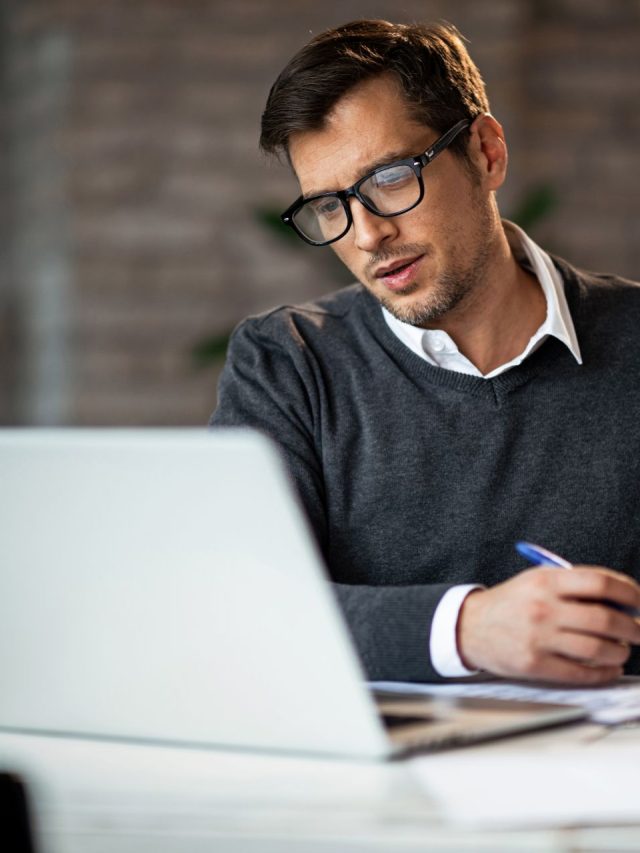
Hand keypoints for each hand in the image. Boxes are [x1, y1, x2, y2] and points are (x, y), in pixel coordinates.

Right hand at [457, 566, 639, 683]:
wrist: (470, 627)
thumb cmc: (510, 603)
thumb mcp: (536, 581)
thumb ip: (574, 586)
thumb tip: (621, 601)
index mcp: (546, 581)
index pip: (600, 583)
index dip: (629, 593)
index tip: (639, 601)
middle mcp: (543, 607)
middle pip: (605, 619)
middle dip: (633, 628)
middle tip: (639, 631)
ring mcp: (539, 637)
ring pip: (597, 649)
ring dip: (620, 652)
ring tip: (622, 650)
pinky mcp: (535, 664)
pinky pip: (581, 672)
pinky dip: (603, 673)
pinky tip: (609, 668)